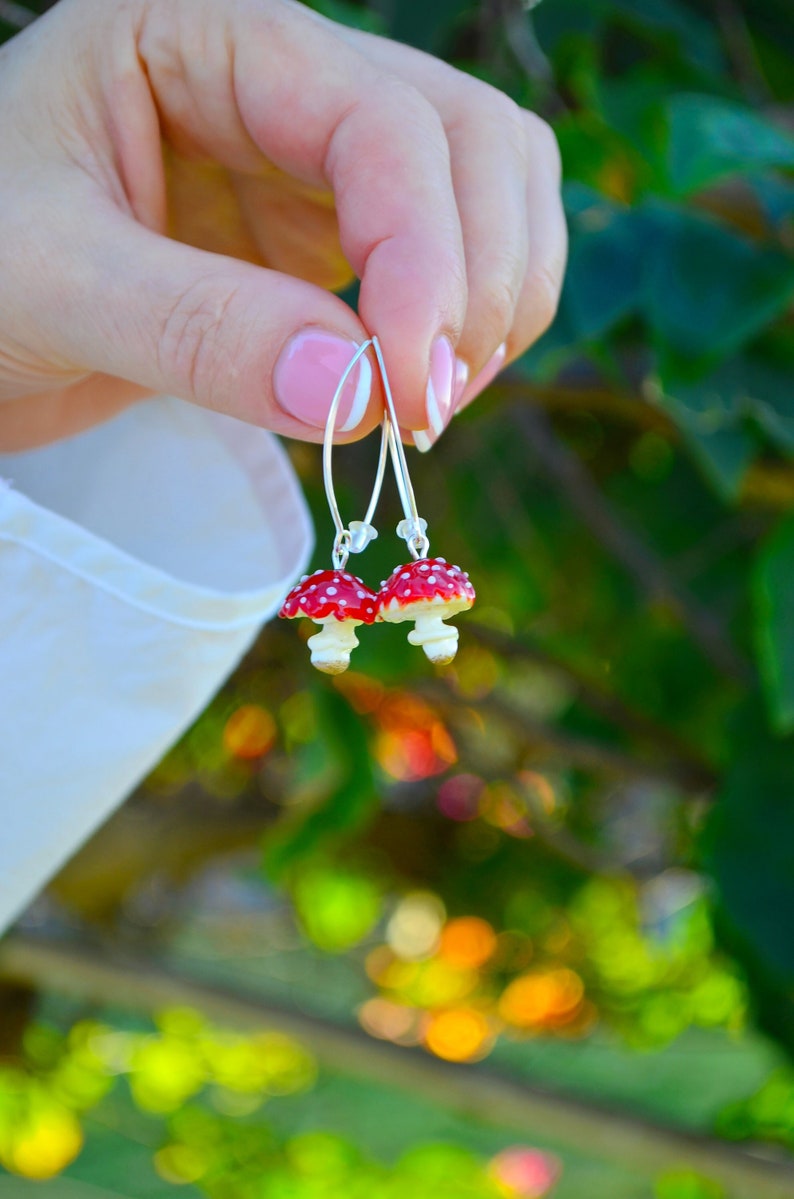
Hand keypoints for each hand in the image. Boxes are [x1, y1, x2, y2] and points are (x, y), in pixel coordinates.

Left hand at [0, 0, 565, 450]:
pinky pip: (451, 264)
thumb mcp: (49, 285)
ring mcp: (315, 163)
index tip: (408, 389)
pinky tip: (412, 389)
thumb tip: (362, 391)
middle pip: (472, 140)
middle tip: (426, 409)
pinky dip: (464, 330)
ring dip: (498, 300)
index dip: (426, 255)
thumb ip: (197, 330)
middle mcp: (282, 80)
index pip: (380, 119)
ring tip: (426, 404)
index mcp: (204, 31)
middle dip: (482, 278)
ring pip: (490, 191)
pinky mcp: (327, 240)